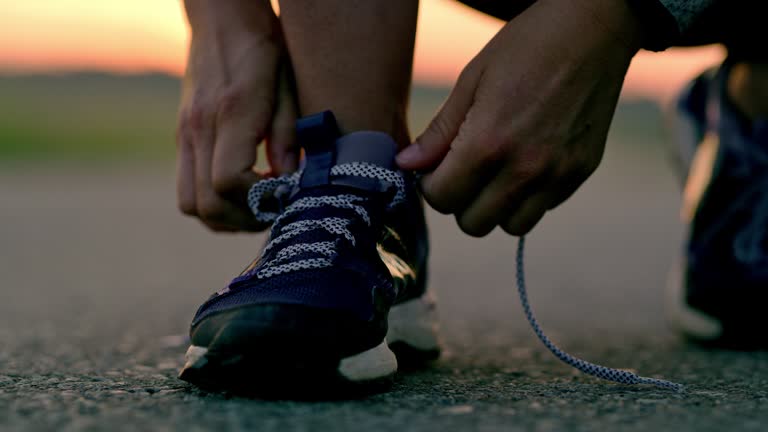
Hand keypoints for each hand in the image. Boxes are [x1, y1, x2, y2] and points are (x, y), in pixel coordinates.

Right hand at [177, 0, 297, 231]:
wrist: (221, 19)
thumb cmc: (264, 48)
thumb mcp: (289, 84)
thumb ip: (289, 135)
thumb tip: (289, 181)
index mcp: (229, 113)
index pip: (228, 182)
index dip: (259, 200)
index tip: (283, 195)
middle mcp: (198, 129)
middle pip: (205, 205)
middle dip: (243, 219)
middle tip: (272, 210)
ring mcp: (185, 135)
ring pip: (190, 204)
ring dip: (225, 216)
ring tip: (257, 202)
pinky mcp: (183, 137)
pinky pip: (187, 188)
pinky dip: (213, 200)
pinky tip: (242, 185)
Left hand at [397, 0, 643, 235]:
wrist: (595, 28)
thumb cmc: (527, 46)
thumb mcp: (472, 80)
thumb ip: (439, 132)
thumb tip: (407, 164)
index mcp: (488, 142)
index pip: (442, 200)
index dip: (432, 186)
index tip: (437, 167)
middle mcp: (525, 168)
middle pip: (473, 224)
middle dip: (460, 201)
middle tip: (464, 170)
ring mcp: (557, 175)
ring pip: (511, 226)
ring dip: (495, 207)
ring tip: (495, 172)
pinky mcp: (580, 173)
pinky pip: (543, 208)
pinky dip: (528, 197)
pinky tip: (526, 162)